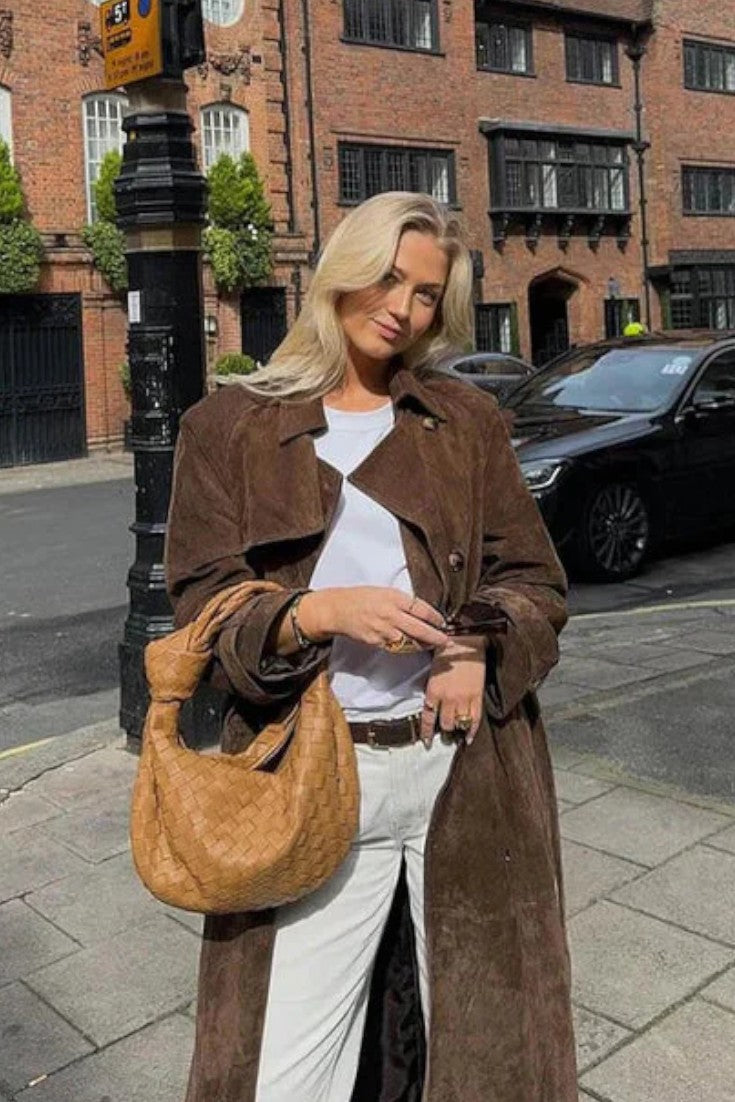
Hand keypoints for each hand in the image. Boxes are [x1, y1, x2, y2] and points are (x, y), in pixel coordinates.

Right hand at [298, 587, 448, 650]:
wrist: (338, 609)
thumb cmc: (362, 598)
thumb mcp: (385, 591)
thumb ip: (403, 602)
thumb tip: (423, 612)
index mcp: (393, 598)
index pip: (420, 609)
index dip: (435, 618)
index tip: (443, 623)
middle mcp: (389, 614)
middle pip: (418, 628)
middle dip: (435, 637)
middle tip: (446, 641)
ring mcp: (383, 630)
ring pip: (409, 641)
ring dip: (423, 645)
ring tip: (433, 645)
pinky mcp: (376, 641)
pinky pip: (396, 647)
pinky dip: (407, 648)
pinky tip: (415, 647)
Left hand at [420, 636, 486, 746]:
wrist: (465, 641)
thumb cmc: (447, 652)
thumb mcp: (432, 671)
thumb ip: (432, 690)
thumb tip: (432, 706)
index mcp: (433, 691)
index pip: (428, 718)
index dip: (426, 732)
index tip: (427, 741)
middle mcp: (447, 698)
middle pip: (445, 724)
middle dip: (444, 729)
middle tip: (445, 732)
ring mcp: (463, 698)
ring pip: (459, 723)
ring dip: (457, 728)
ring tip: (457, 731)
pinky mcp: (477, 696)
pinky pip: (475, 719)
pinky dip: (472, 731)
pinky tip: (469, 737)